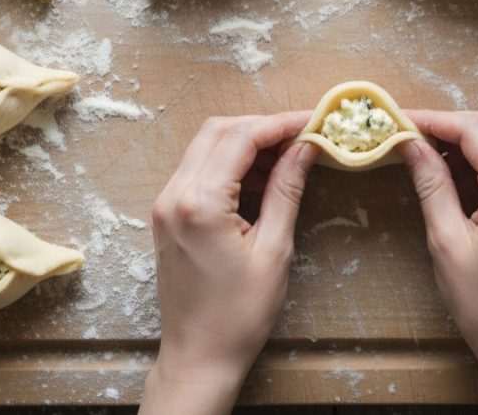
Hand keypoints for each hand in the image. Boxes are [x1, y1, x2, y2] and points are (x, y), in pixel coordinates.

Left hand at [140, 113, 317, 414]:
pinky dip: (229, 163)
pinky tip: (259, 177)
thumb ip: (287, 190)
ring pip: (205, 146)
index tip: (313, 121)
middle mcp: (173, 195)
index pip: (241, 137)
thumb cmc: (239, 315)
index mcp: (200, 203)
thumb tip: (305, 148)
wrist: (198, 356)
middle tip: (302, 136)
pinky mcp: (166, 214)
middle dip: (262, 127)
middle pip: (219, 131)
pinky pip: (197, 170)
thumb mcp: (274, 250)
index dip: (280, 123)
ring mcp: (165, 204)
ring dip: (245, 143)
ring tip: (287, 157)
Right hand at [401, 110, 477, 414]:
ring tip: (428, 155)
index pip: (475, 130)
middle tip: (411, 136)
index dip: (434, 119)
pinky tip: (457, 173)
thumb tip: (410, 143)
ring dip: (467, 139)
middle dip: (450, 124)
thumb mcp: (446, 241)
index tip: (401, 120)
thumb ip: (431, 184)